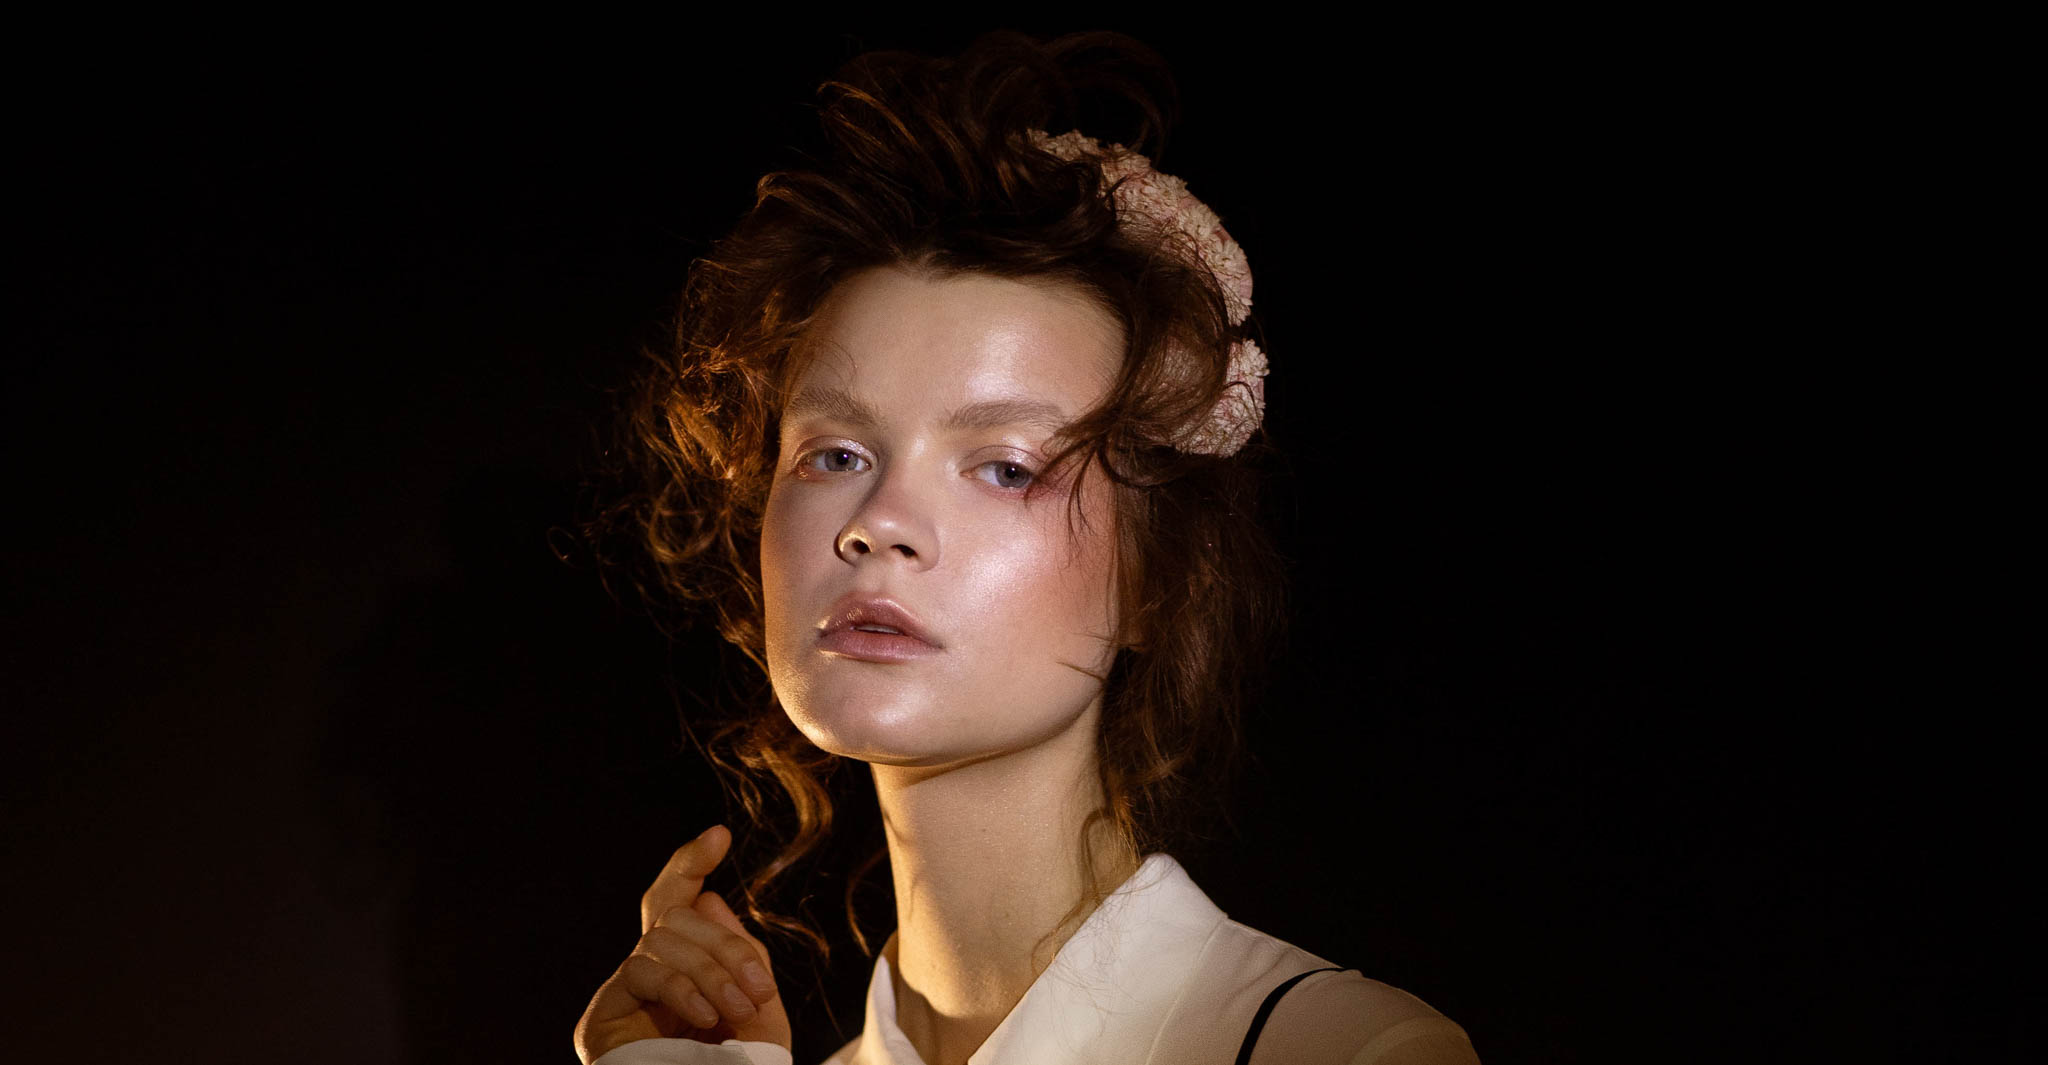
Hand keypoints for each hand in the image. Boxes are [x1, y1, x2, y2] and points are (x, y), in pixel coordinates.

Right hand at [574, 825, 792, 1063]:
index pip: (675, 903)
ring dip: (711, 972)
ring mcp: (621, 996)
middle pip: (674, 916)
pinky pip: (641, 971)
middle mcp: (647, 975)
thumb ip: (739, 952)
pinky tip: (704, 1017)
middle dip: (723, 944)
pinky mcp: (600, 1020)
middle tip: (757, 990)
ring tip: (736, 1012)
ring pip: (663, 941)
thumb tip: (708, 897)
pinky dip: (681, 988)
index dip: (688, 864)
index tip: (718, 836)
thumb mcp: (759, 1007)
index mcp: (684, 967)